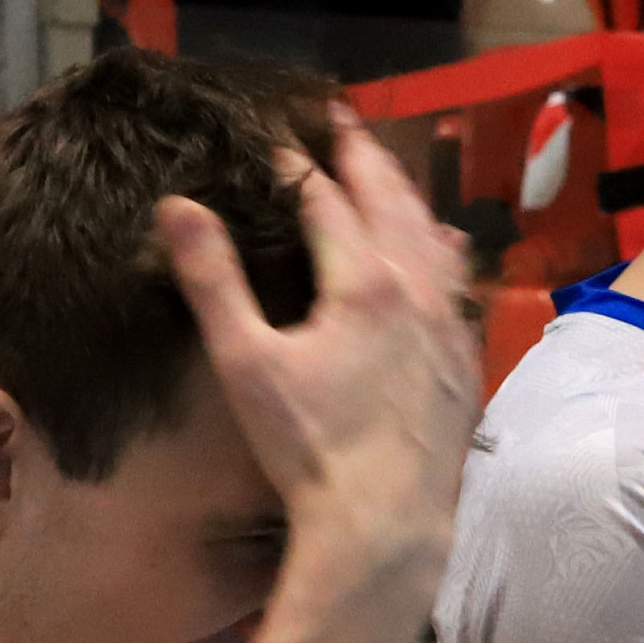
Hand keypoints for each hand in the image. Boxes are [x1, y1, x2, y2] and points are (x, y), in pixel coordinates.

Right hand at [156, 128, 473, 626]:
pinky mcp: (466, 360)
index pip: (325, 200)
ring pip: (432, 235)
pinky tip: (441, 244)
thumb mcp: (245, 362)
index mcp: (363, 280)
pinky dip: (442, 247)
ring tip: (387, 167)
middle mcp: (417, 289)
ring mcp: (450, 324)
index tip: (274, 134)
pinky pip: (459, 282)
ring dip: (406, 193)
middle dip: (361, 155)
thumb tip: (178, 205)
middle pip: (390, 201)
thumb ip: (213, 279)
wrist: (386, 523)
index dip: (296, 164)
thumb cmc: (309, 449)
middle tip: (340, 119)